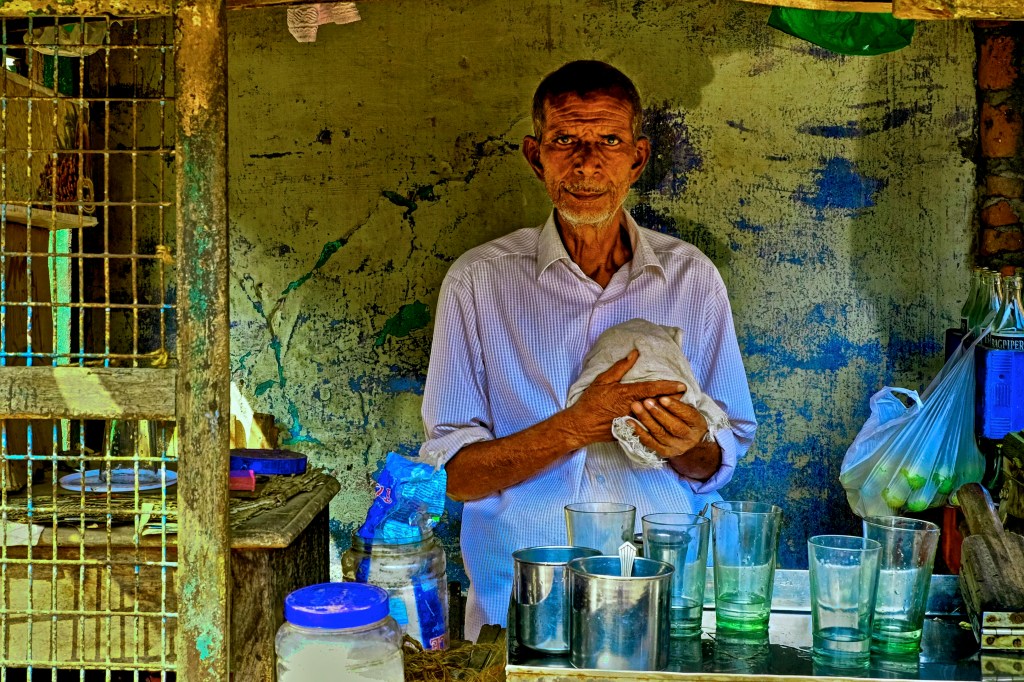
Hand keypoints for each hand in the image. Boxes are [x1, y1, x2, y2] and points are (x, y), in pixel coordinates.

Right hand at [565, 349, 687, 446]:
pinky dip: (657, 423)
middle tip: (686, 396)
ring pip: (655, 416)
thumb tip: (634, 354)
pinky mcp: (630, 432)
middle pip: (658, 404)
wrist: (580, 426)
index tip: (682, 386)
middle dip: (673, 400)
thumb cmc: (590, 401)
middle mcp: (632, 408)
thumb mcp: (602, 380)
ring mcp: (632, 421)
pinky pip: (647, 427)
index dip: (669, 387)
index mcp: (627, 394)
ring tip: (680, 407)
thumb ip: (620, 367)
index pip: (652, 389)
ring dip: (668, 412)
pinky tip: (665, 421)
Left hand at [629, 395, 708, 458]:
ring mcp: (676, 447)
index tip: (663, 397)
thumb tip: (671, 386)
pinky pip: (649, 442)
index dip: (675, 406)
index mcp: (698, 424)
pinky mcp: (663, 452)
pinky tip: (629, 421)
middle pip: (673, 426)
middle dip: (659, 413)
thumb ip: (681, 400)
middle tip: (646, 401)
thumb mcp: (689, 410)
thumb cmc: (686, 420)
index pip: (687, 415)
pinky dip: (639, 431)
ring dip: (646, 420)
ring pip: (659, 433)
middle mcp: (689, 438)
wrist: (689, 444)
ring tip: (636, 407)